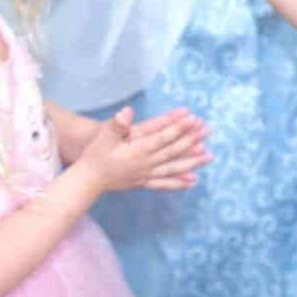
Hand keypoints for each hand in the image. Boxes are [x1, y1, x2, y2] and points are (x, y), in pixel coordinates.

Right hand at [79, 106, 211, 193]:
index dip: (179, 128)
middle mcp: (146, 164)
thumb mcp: (104, 137)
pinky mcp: (143, 182)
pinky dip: (179, 182)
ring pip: (173, 168)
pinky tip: (192, 182)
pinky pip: (164, 183)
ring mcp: (146, 175)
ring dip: (192, 162)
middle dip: (192, 141)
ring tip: (209, 157)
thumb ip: (116, 126)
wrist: (87, 180)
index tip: (193, 119)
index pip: (163, 137)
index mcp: (138, 151)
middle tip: (208, 131)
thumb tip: (126, 113)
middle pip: (173, 151)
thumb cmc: (95, 155)